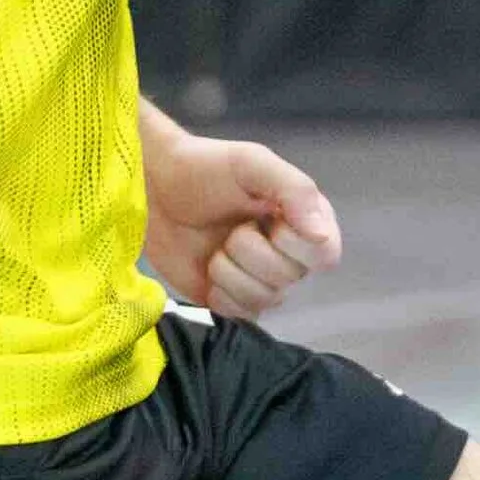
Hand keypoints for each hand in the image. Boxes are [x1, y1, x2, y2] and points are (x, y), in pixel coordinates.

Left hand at [140, 120, 342, 320]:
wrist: (154, 190)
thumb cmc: (203, 168)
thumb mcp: (253, 163)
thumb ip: (295, 191)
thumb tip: (322, 235)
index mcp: (303, 220)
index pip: (325, 254)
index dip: (293, 244)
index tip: (267, 219)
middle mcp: (289, 254)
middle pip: (289, 278)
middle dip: (250, 253)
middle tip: (232, 229)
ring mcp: (260, 280)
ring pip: (265, 300)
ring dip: (231, 272)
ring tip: (216, 248)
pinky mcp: (232, 300)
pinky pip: (242, 316)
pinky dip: (221, 295)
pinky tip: (209, 272)